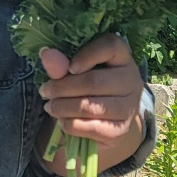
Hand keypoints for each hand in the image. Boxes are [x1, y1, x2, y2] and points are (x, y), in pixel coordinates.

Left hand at [39, 34, 143, 149]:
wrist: (108, 118)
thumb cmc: (88, 84)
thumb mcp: (76, 69)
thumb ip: (61, 63)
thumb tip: (46, 54)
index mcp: (121, 57)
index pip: (111, 46)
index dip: (88, 55)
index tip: (69, 67)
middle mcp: (131, 80)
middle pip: (96, 81)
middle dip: (63, 87)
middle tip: (45, 91)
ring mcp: (129, 106)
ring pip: (93, 107)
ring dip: (64, 107)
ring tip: (49, 107)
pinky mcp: (122, 129)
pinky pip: (94, 128)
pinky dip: (71, 124)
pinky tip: (61, 120)